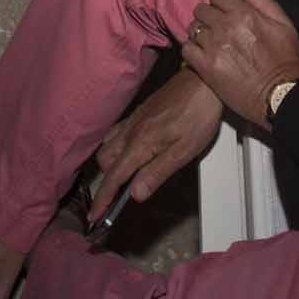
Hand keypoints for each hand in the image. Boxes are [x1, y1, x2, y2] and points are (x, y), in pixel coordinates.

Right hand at [91, 66, 222, 216]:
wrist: (202, 82)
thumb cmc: (198, 115)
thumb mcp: (183, 151)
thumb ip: (157, 173)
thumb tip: (135, 194)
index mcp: (140, 144)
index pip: (115, 177)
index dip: (103, 199)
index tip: (95, 216)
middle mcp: (131, 131)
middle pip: (105, 162)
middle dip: (107, 181)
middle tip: (116, 198)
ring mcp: (134, 120)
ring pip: (107, 146)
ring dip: (109, 164)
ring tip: (122, 177)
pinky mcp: (140, 112)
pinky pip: (116, 132)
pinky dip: (114, 147)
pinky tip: (128, 151)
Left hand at [181, 0, 298, 128]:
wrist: (278, 95)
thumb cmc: (284, 60)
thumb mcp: (284, 26)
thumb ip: (264, 1)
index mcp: (244, 14)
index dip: (220, 2)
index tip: (224, 12)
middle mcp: (225, 27)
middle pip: (201, 10)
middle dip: (208, 15)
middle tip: (215, 27)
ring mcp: (213, 46)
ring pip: (192, 28)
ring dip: (199, 32)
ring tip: (208, 41)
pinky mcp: (205, 66)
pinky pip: (186, 49)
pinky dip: (192, 49)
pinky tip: (202, 54)